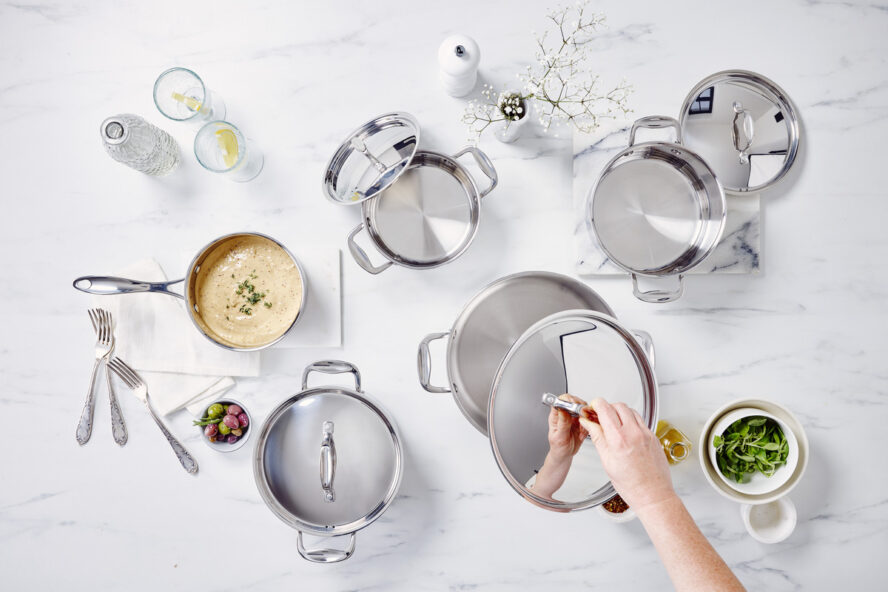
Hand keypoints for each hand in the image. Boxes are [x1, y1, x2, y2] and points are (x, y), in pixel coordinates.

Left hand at [532, 394, 589, 498]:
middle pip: (574, 401)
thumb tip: (562, 409)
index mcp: (556, 416)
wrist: (564, 456)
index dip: (568, 400)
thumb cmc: (558, 448)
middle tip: (582, 417)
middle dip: (580, 408)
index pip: (560, 400)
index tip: (574, 406)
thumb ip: (562, 423)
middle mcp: (564, 415)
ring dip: (585, 417)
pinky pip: (588, 418)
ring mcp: (573, 418)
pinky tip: (583, 433)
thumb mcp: (559, 437)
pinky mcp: (580, 423)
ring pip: (582, 409)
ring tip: (582, 428)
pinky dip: (589, 424)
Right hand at [579, 398, 674, 512]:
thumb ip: (598, 438)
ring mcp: (646, 434)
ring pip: (630, 410)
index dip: (595, 405)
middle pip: (618, 405)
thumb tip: (589, 424)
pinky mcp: (653, 437)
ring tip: (613, 425)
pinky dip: (631, 421)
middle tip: (600, 417)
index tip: (591, 410)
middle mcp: (634, 433)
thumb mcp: (607, 462)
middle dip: (607, 408)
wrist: (653, 495)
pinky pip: (640, 420)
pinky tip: (626, 432)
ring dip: (619, 412)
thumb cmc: (631, 485)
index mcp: (619, 439)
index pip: (605, 408)